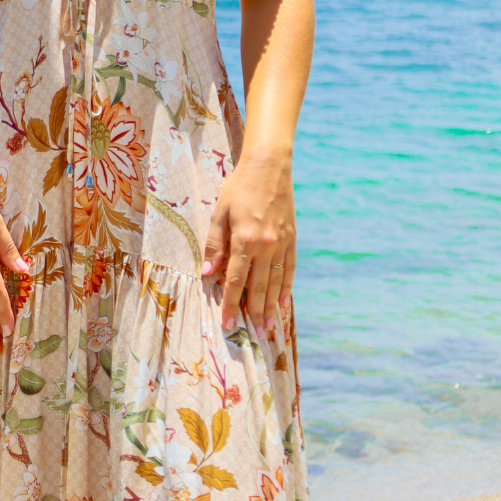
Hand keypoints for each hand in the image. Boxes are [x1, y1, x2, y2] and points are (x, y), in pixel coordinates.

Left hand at [201, 149, 295, 335]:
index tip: (228, 323)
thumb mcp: (219, 213)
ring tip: (268, 327)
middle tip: (251, 333)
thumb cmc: (238, 188)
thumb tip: (208, 272)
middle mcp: (266, 246)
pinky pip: (289, 269)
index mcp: (245, 240)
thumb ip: (215, 244)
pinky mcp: (292, 239)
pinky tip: (283, 302)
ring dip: (271, 306)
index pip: (236, 281)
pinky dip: (286, 288)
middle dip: (253, 312)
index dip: (230, 304)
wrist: (269, 166)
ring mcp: (282, 244)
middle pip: (258, 287)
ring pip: (275, 283)